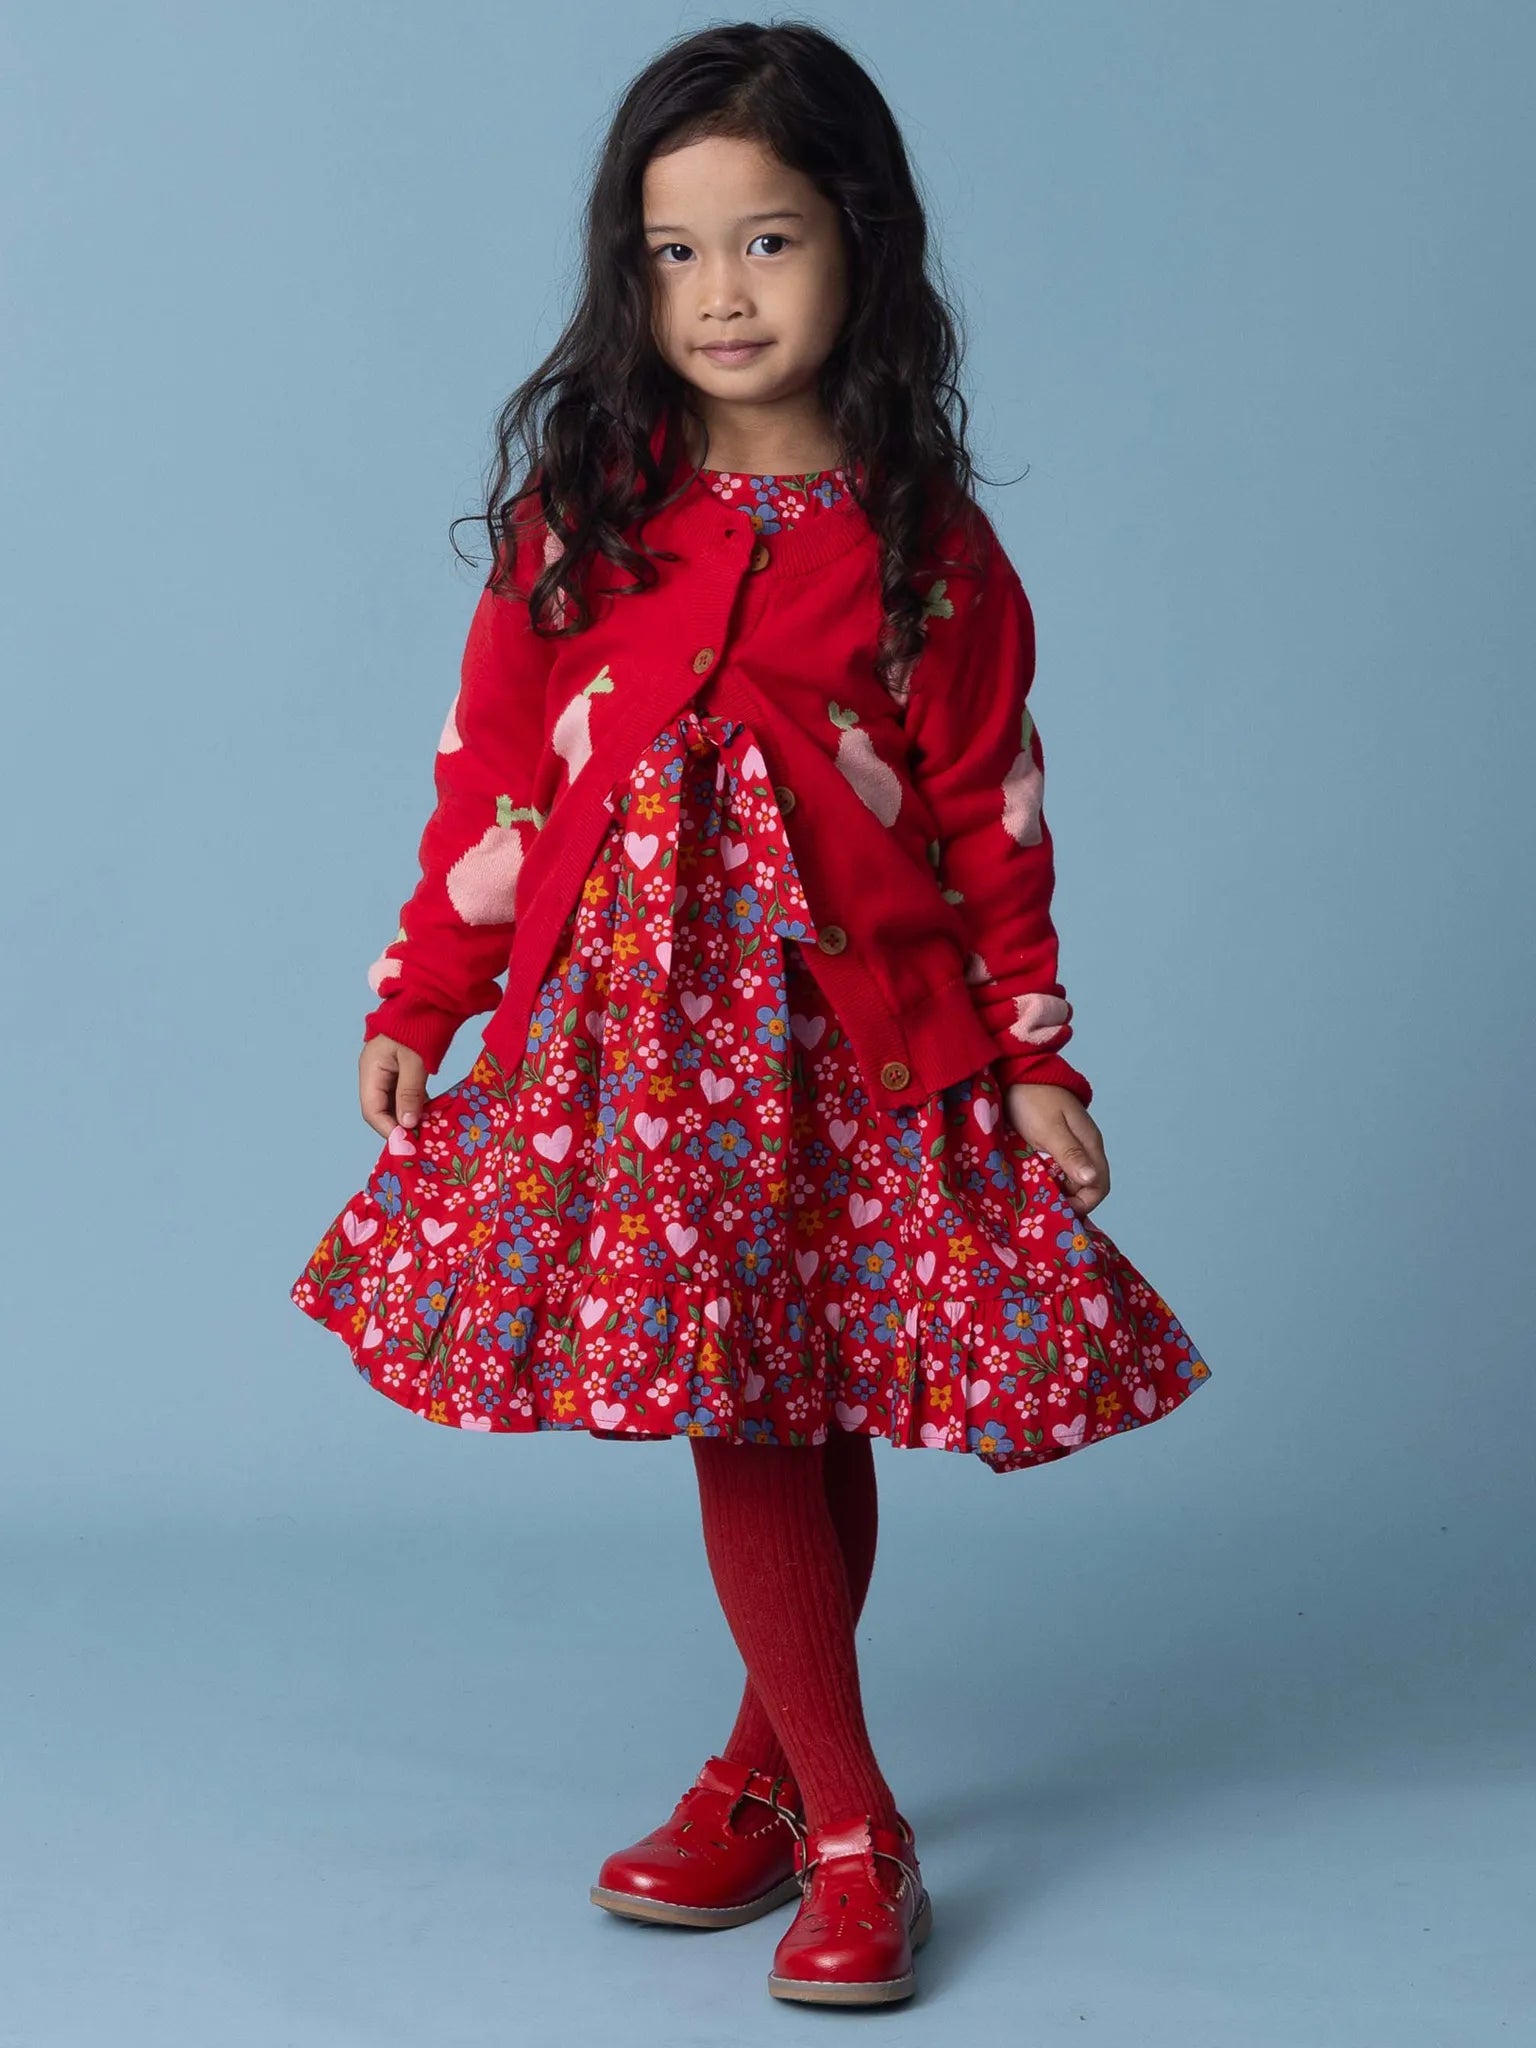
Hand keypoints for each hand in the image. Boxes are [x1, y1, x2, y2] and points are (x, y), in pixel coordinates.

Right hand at [359, 1036, 430, 1138]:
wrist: (429, 998)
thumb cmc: (418, 1026)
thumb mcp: (415, 1061)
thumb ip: (410, 1093)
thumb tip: (407, 1125)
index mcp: (370, 1069)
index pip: (372, 1110)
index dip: (388, 1129)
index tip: (408, 1143)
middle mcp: (374, 1073)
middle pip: (381, 1110)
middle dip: (400, 1126)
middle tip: (422, 1141)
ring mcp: (387, 1071)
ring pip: (394, 1103)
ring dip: (410, 1117)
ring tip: (429, 1131)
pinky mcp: (401, 1069)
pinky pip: (405, 1094)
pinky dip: (417, 1105)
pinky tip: (432, 1114)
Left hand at [1003, 1082, 1109, 1214]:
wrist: (1016, 1071)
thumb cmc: (1032, 1098)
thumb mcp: (1049, 1129)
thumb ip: (1070, 1154)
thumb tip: (1092, 1181)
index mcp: (1089, 1144)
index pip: (1100, 1186)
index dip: (1084, 1204)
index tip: (1060, 1212)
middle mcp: (1084, 1147)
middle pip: (1086, 1186)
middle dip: (1070, 1202)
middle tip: (1044, 1211)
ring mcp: (1069, 1145)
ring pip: (1071, 1179)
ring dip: (1058, 1192)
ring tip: (1036, 1201)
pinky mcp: (1053, 1144)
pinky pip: (1057, 1170)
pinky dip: (1048, 1180)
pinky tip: (1032, 1185)